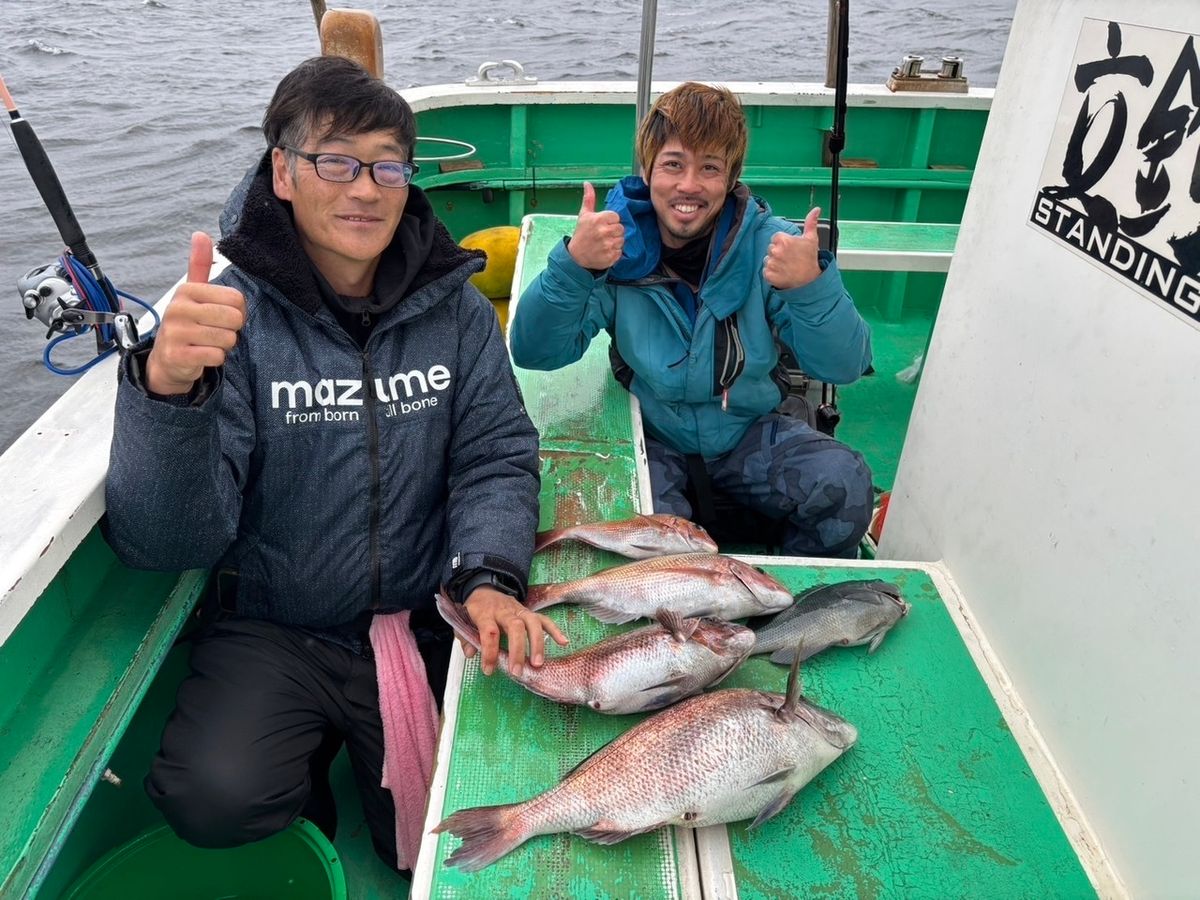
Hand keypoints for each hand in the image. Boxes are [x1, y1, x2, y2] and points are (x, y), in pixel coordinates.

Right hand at [146, 232, 246, 394]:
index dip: (237, 311)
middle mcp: (178, 308)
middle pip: (234, 319)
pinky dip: (215, 359)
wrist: (167, 359)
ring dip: (223, 345)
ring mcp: (176, 332)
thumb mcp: (193, 293)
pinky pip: (217, 356)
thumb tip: (200, 234)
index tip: (221, 316)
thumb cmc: (188, 323)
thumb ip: (199, 265)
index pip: (237, 299)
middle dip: (232, 329)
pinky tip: (201, 355)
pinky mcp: (177, 355)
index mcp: (187, 290)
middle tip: (215, 331)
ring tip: (206, 343)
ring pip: (228, 339)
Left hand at [463, 587, 567, 676]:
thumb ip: (466, 638)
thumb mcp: (463, 621)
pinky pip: (544, 620)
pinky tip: (563, 642)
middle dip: (518, 650)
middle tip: (517, 671)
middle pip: (515, 626)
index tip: (488, 670)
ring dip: (537, 643)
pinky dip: (555, 630)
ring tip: (538, 663)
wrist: (484, 589)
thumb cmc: (475, 611)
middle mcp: (505, 611)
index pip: (489, 631)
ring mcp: (519, 610)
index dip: (489, 651)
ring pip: (532, 623)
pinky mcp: (529, 612)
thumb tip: (471, 654)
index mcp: (485, 613)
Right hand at [566, 182, 623, 269]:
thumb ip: (589, 199)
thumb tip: (587, 183)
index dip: (611, 221)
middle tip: (604, 234)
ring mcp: (608, 245)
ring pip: (622, 240)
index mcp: (598, 220)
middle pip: (621, 228)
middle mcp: (604, 232)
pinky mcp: (611, 257)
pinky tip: (606, 251)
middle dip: (614, 231)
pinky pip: (620, 252)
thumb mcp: (584, 215)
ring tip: (605, 243)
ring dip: (615, 242)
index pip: (616, 217)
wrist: (576, 256)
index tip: (603, 225)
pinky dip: (614, 252)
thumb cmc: (581, 234)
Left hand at [763, 207, 822, 290]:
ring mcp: (771, 263)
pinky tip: (782, 273)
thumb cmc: (810, 259)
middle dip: (778, 253)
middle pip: (771, 248)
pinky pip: (765, 271)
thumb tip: (816, 209)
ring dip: (774, 263)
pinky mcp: (768, 275)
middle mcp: (775, 251)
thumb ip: (811, 222)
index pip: (776, 238)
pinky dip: (772, 273)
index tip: (790, 250)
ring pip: (768, 260)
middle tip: (789, 259)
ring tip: (786, 266)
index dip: (783, 244)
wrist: (809, 280)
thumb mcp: (811, 239)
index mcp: (783, 240)